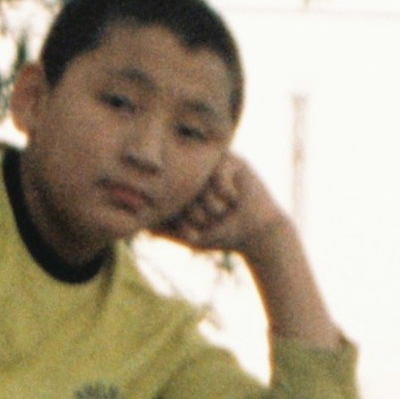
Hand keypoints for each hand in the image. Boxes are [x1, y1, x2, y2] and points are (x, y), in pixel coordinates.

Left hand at [158, 150, 288, 260]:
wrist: (257, 234)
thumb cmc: (223, 234)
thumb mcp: (191, 237)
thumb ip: (167, 231)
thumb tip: (142, 226)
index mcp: (183, 188)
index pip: (170, 199)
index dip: (185, 219)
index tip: (198, 230)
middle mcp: (195, 173)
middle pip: (183, 191)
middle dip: (200, 213)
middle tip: (215, 219)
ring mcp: (212, 166)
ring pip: (200, 184)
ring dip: (213, 205)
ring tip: (224, 210)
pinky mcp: (232, 161)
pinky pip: (219, 175)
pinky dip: (226, 193)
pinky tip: (235, 199)